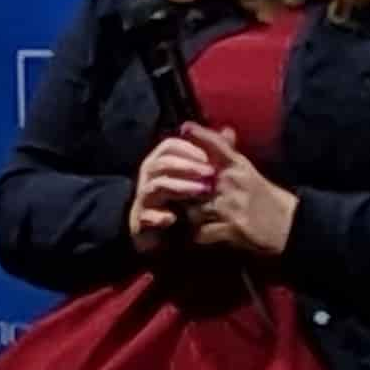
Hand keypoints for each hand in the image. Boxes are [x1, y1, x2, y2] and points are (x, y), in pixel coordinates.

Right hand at [129, 131, 220, 250]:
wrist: (166, 237)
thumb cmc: (183, 201)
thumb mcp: (202, 177)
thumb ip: (214, 154)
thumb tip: (229, 131)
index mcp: (161, 163)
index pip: (169, 146)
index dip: (188, 148)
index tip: (208, 156)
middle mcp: (148, 177)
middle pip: (161, 163)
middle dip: (186, 165)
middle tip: (210, 173)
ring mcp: (143, 199)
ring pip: (156, 186)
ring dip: (179, 186)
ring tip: (202, 191)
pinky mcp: (140, 221)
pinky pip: (146, 216)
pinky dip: (159, 216)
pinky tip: (173, 218)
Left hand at [183, 125, 299, 259]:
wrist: (289, 224)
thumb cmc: (266, 197)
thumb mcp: (249, 171)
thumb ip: (231, 152)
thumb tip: (225, 130)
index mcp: (238, 166)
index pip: (216, 144)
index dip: (198, 134)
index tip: (184, 128)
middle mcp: (232, 183)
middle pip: (193, 180)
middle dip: (185, 188)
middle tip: (179, 192)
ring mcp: (230, 207)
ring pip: (193, 209)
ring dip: (192, 215)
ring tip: (194, 216)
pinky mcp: (230, 230)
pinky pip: (201, 233)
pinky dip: (199, 235)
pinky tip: (202, 233)